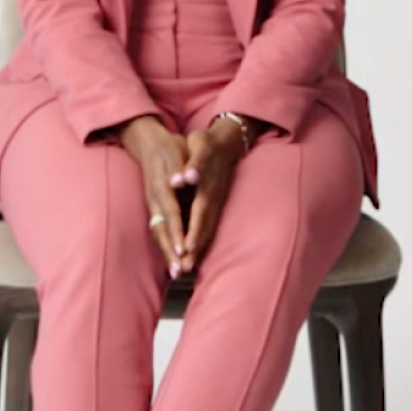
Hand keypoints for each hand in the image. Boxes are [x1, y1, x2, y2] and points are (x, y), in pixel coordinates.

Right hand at [122, 117, 193, 272]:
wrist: (148, 143)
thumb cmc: (167, 148)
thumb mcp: (173, 152)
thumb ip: (176, 168)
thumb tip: (178, 181)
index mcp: (162, 187)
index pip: (171, 213)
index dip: (176, 231)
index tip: (182, 249)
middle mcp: (155, 200)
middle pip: (161, 230)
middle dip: (170, 251)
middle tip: (178, 272)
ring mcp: (153, 206)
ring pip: (158, 233)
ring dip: (167, 254)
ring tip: (176, 273)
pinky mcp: (154, 209)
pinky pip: (159, 231)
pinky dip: (165, 247)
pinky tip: (173, 261)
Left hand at [166, 118, 251, 277]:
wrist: (226, 142)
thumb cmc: (207, 143)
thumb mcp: (201, 146)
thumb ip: (195, 164)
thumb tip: (186, 178)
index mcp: (207, 187)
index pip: (199, 214)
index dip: (194, 232)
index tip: (186, 250)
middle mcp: (213, 199)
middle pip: (204, 227)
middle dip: (195, 248)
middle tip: (184, 269)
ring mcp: (216, 203)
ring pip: (207, 229)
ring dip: (198, 249)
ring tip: (187, 268)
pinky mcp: (215, 205)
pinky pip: (209, 226)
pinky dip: (202, 241)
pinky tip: (193, 253)